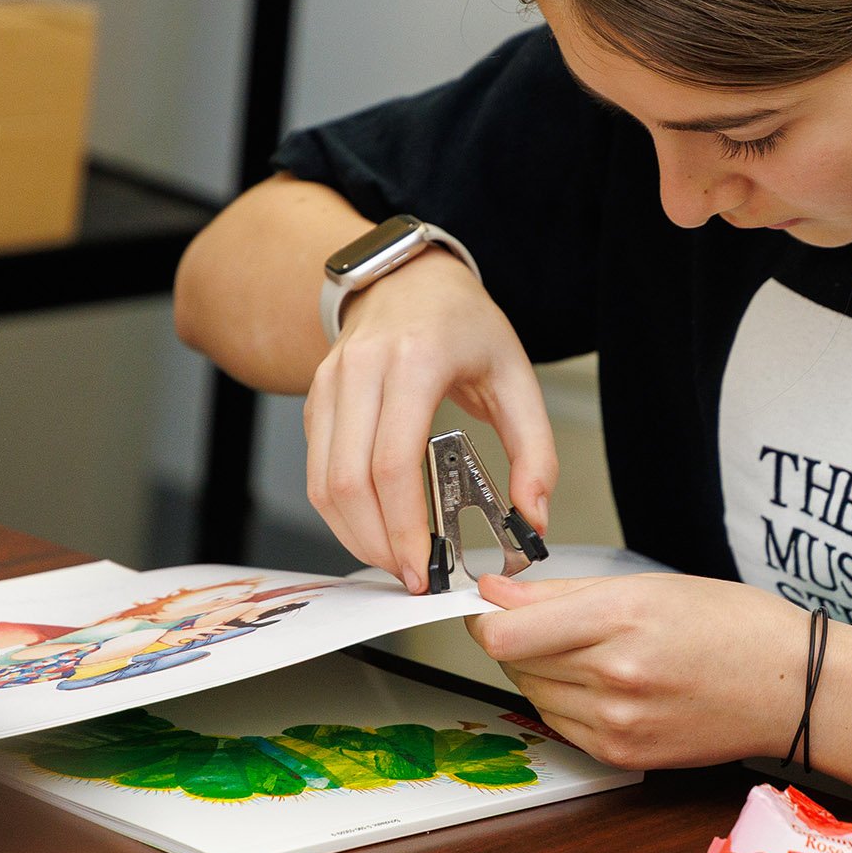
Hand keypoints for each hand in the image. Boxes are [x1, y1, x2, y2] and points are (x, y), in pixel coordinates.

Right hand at [303, 249, 557, 591]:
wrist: (409, 277)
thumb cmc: (464, 323)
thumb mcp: (517, 376)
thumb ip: (535, 451)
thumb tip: (534, 518)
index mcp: (414, 361)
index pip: (392, 462)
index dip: (403, 526)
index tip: (424, 565)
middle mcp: (361, 371)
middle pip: (348, 482)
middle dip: (377, 543)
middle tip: (411, 575)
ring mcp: (330, 384)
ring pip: (322, 483)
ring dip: (354, 535)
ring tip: (394, 560)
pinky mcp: (316, 400)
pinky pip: (316, 470)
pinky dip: (341, 511)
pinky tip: (375, 528)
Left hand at [467, 571, 813, 768]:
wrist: (790, 687)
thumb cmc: (732, 625)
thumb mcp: (647, 585)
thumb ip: (560, 593)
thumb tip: (495, 592)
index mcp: (620, 619)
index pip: (506, 634)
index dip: (483, 618)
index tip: (486, 606)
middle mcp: (614, 676)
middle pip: (513, 664)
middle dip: (514, 639)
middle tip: (544, 622)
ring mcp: (617, 723)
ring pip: (532, 695)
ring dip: (539, 672)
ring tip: (587, 652)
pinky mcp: (622, 755)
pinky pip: (560, 725)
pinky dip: (564, 702)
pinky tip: (600, 684)